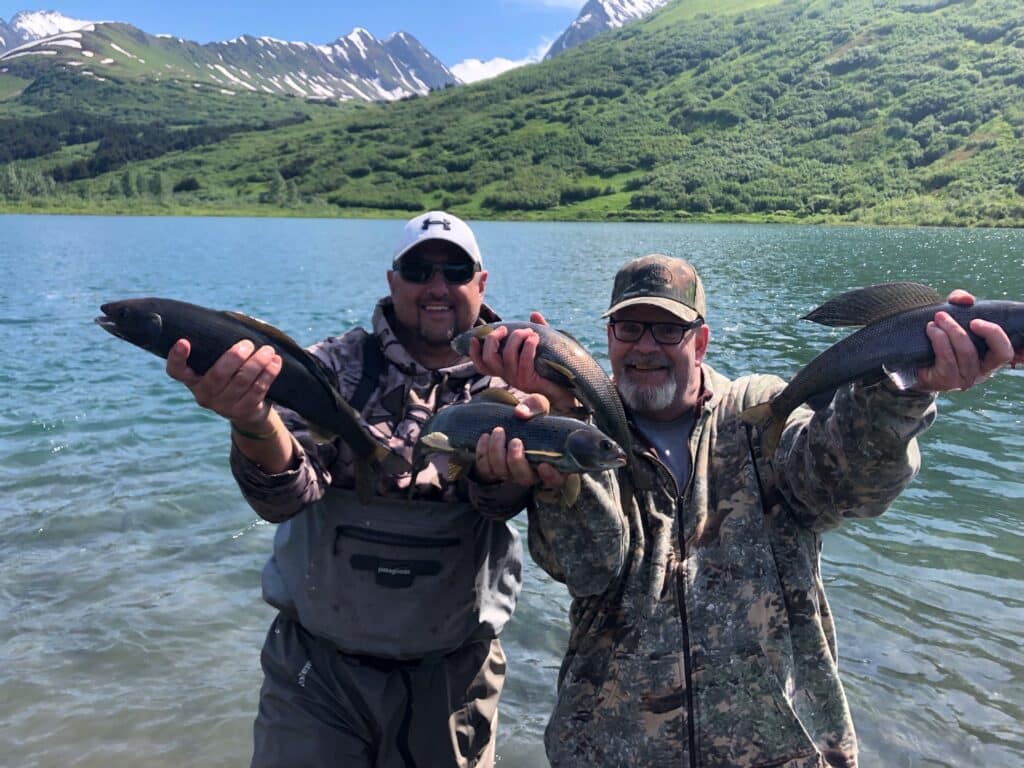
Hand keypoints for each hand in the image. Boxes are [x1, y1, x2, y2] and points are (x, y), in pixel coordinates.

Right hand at [166, 338, 282, 428]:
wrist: (249, 410)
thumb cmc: (233, 374)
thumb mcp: (222, 361)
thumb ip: (222, 343)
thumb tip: (237, 321)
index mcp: (192, 379)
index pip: (176, 371)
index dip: (177, 357)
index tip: (184, 341)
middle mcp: (204, 394)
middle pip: (218, 375)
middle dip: (235, 357)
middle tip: (248, 344)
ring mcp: (223, 406)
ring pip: (241, 381)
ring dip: (257, 363)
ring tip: (268, 350)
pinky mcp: (242, 412)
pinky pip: (257, 390)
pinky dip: (268, 374)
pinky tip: (276, 363)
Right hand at [469, 311, 577, 411]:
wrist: (568, 386)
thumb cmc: (554, 365)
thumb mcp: (543, 345)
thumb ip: (536, 330)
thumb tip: (534, 314)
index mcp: (505, 368)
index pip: (482, 365)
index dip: (474, 352)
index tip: (475, 338)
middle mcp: (508, 375)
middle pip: (489, 358)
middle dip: (494, 338)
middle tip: (506, 329)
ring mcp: (517, 379)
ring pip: (507, 355)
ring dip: (517, 338)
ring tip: (529, 332)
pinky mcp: (529, 381)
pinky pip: (524, 361)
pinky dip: (528, 346)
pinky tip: (535, 338)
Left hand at [472, 393, 569, 490]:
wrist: (512, 421)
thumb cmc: (532, 417)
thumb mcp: (539, 407)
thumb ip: (535, 405)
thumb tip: (520, 412)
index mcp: (550, 462)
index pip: (556, 480)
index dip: (551, 477)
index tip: (544, 465)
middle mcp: (531, 472)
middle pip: (524, 478)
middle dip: (516, 461)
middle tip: (515, 440)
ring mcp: (510, 473)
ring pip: (502, 473)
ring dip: (497, 453)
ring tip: (498, 431)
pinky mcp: (493, 470)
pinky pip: (485, 468)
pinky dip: (483, 453)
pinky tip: (485, 437)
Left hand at [915, 290, 1022, 391]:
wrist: (914, 363)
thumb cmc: (940, 341)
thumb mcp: (953, 320)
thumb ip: (960, 305)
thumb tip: (965, 299)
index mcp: (989, 358)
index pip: (1005, 351)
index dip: (996, 335)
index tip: (975, 321)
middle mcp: (981, 371)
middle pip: (990, 352)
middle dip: (974, 329)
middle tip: (944, 315)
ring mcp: (964, 379)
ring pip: (967, 352)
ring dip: (950, 331)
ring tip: (935, 320)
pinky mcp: (946, 382)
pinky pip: (947, 359)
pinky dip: (939, 340)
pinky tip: (931, 330)